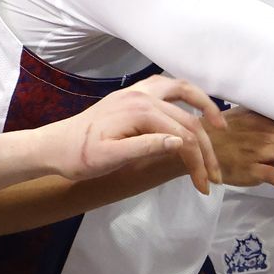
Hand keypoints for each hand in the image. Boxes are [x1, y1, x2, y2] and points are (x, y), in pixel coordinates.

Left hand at [43, 76, 225, 191]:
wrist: (54, 146)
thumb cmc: (79, 158)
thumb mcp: (110, 159)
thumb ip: (146, 147)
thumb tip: (181, 143)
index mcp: (139, 110)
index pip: (183, 136)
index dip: (198, 163)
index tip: (205, 187)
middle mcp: (142, 94)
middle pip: (188, 119)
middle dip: (206, 149)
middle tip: (215, 176)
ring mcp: (137, 91)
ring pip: (183, 90)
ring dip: (204, 106)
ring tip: (219, 126)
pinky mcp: (132, 94)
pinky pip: (167, 86)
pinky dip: (186, 95)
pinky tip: (191, 108)